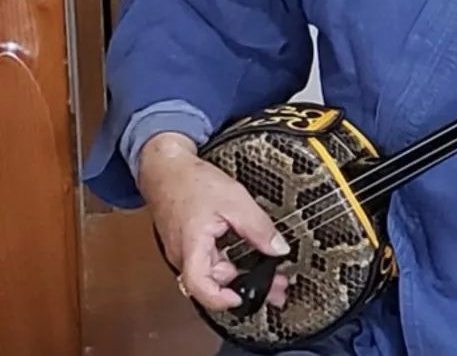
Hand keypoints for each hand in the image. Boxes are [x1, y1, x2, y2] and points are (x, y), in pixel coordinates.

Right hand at [138, 132, 291, 310]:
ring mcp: (185, 251)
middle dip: (245, 287)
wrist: (167, 169)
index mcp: (191, 247)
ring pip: (213, 273)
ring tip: (270, 274)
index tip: (244, 298)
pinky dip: (230, 264)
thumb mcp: (235, 201)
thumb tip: (278, 248)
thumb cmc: (191, 182)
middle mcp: (184, 255)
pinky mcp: (189, 245)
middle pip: (213, 283)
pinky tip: (248, 258)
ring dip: (240, 276)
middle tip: (276, 288)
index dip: (221, 299)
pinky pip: (210, 262)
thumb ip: (258, 228)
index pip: (200, 286)